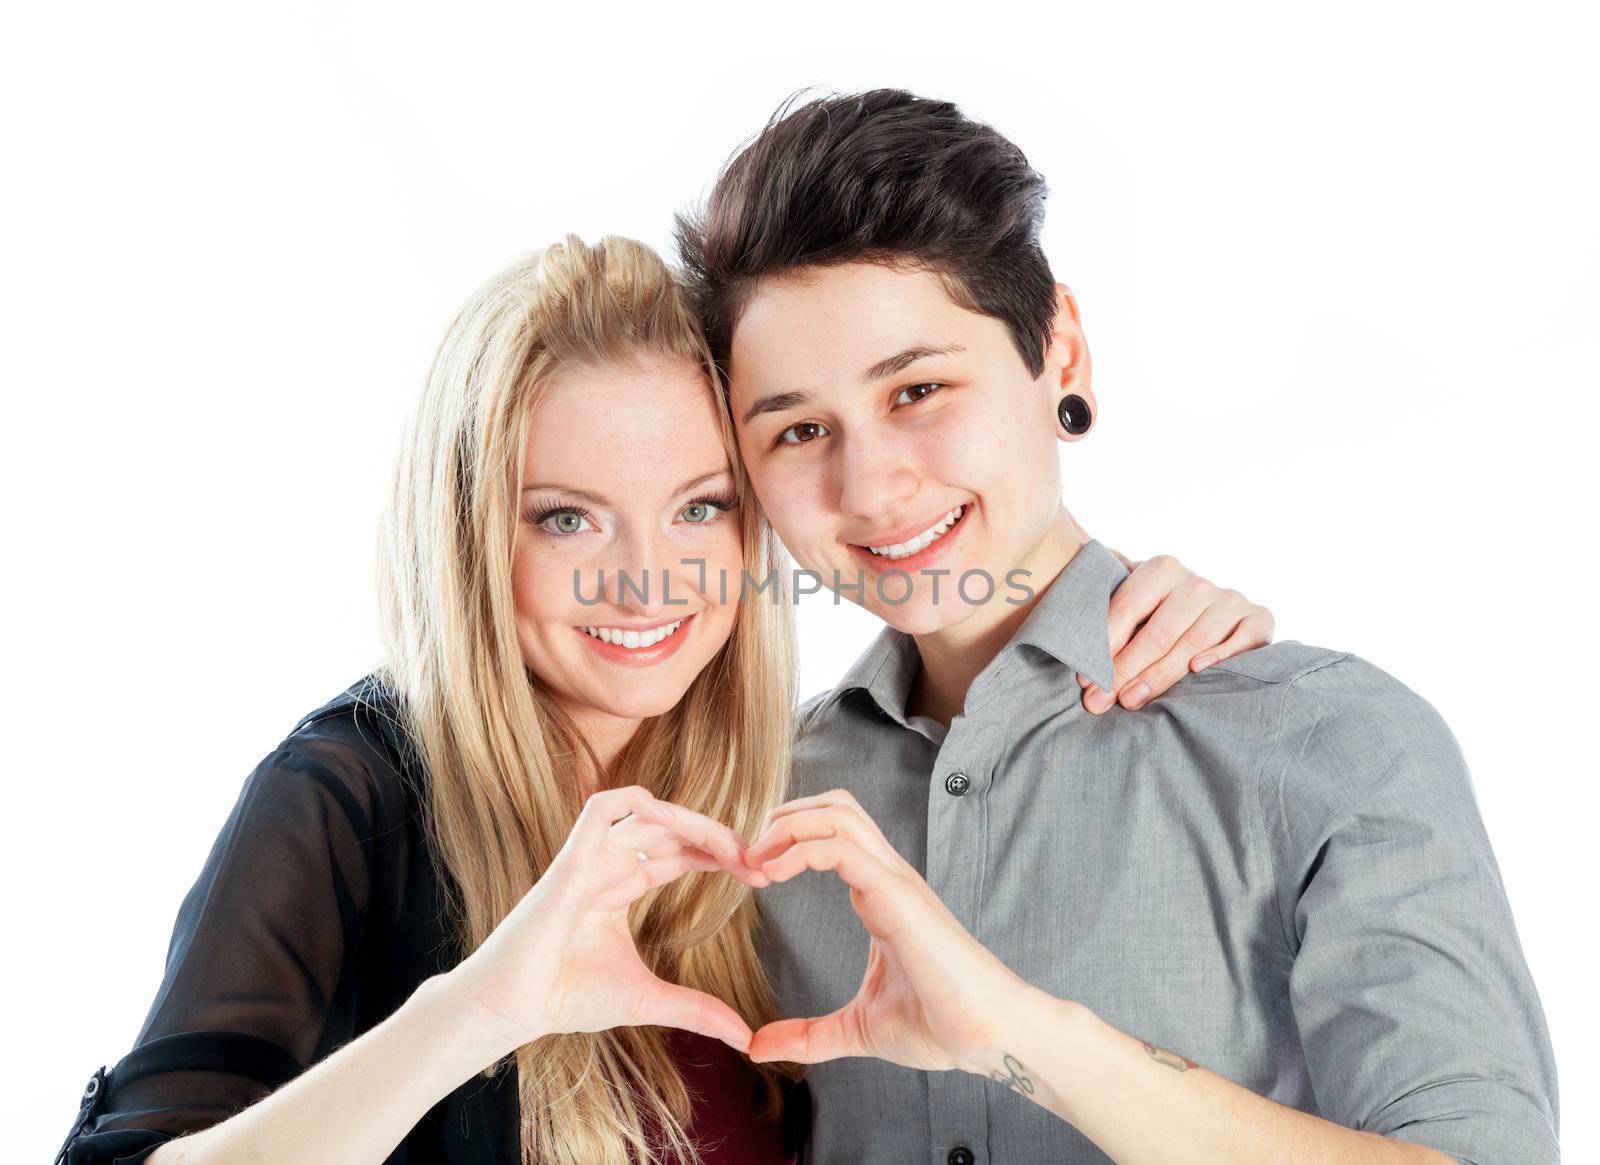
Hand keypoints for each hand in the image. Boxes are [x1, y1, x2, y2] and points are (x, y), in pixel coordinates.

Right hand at [446, 785, 769, 1058]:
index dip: (720, 855)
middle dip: (718, 837)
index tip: (758, 876)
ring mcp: (591, 858)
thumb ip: (696, 1010)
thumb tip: (745, 1037)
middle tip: (757, 861)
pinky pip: (601, 809)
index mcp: (623, 886)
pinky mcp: (572, 861)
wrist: (516, 1007)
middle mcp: (609, 865)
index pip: (680, 852)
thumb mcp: (648, 1000)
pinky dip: (635, 800)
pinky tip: (669, 820)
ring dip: (695, 823)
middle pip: (672, 828)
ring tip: (732, 848)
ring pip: (648, 813)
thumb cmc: (567, 997)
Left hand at [741, 789, 1027, 1071]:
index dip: (787, 841)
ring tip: (755, 861)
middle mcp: (889, 877)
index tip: (751, 875)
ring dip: (787, 826)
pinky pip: (841, 848)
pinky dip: (799, 850)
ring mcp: (896, 881)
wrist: (990, 1037)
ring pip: (838, 813)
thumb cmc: (939, 1026)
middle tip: (749, 856)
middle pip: (835, 805)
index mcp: (881, 894)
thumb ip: (809, 1035)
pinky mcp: (898, 896)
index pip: (834, 834)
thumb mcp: (857, 1030)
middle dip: (785, 817)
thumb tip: (759, 1048)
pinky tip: (772, 875)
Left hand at [1084, 549, 1273, 712]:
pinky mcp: (1259, 619)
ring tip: (1131, 699)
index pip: (1127, 609)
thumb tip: (1050, 600)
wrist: (1217, 616)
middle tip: (1100, 700)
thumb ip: (1104, 603)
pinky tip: (1198, 671)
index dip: (1103, 646)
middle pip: (1158, 631)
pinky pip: (1243, 639)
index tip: (1083, 679)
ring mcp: (1230, 600)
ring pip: (1194, 642)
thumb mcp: (1133, 604)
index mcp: (1162, 569)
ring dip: (1161, 674)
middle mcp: (1197, 582)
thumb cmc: (1159, 616)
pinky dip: (1221, 655)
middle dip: (1126, 669)